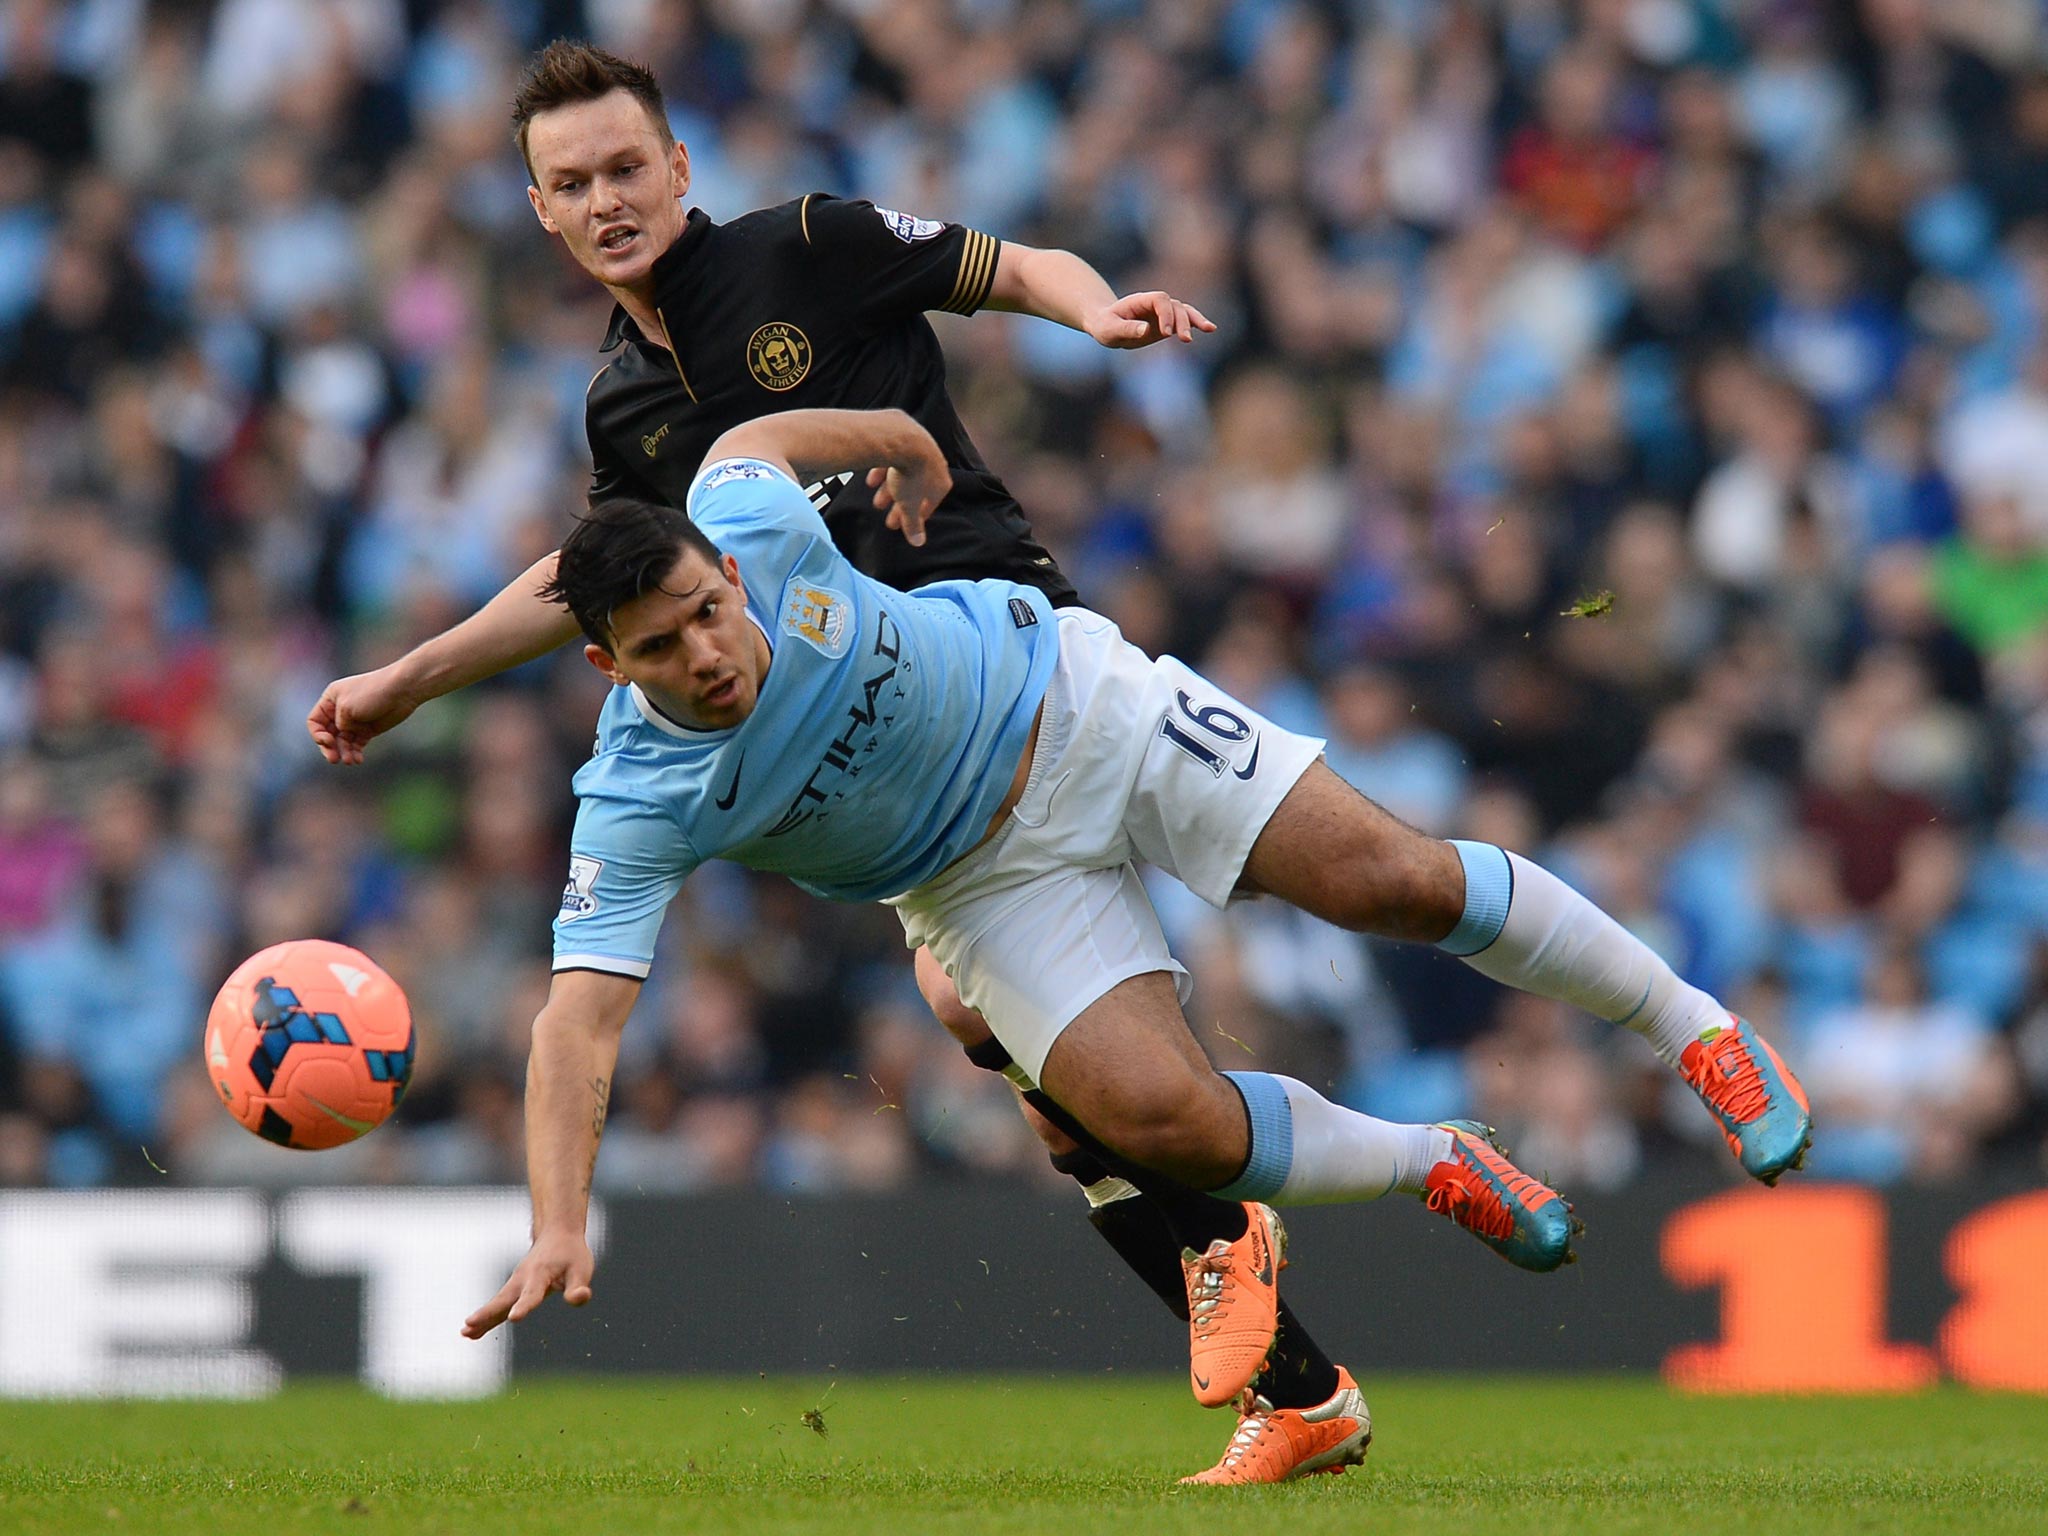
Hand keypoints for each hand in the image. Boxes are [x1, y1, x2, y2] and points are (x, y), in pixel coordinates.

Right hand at [307, 664, 422, 765]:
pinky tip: (358, 760)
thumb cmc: (372, 693)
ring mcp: (355, 721)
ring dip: (344, 753)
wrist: (402, 691)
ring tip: (350, 761)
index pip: (315, 721)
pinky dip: (355, 753)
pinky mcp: (368, 729)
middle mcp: (340, 711)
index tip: (328, 741)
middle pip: (327, 734)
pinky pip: (357, 745)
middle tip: (334, 760)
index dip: (318, 734)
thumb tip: (341, 736)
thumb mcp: (346, 707)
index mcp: (331, 699)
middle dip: (329, 748)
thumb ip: (338, 724)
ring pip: (342, 742)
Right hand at [462, 1230, 594, 1338]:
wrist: (558, 1234)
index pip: (532, 1293)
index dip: (524, 1306)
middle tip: (470, 1324)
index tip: (514, 1317)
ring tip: (465, 1332)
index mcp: (540, 1274)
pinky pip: (498, 1305)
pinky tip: (471, 1333)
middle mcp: (523, 1278)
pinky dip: (485, 1318)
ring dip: (482, 1318)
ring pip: (497, 1303)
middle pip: (504, 1299)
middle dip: (487, 1313)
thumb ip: (579, 1287)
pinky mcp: (513, 1289)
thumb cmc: (571, 1254)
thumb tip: (580, 1298)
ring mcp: (515, 1283)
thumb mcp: (581, 1269)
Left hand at [865, 434, 950, 547]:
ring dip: (890, 490)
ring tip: (878, 502)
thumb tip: (918, 542)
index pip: (930, 504)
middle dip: (901, 506)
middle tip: (889, 520)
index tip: (904, 525)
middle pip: (916, 489)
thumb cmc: (911, 474)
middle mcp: (934, 463)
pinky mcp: (903, 436)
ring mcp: (919, 447)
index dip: (916, 518)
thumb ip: (912, 524)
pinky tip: (872, 480)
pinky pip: (893, 457)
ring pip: (904, 473)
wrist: (901, 439)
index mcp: (941, 482)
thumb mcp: (909, 506)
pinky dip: (883, 470)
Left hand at [1083, 291, 1216, 348]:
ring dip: (1195, 320)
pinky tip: (1210, 329)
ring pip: (1184, 311)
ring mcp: (1163, 312)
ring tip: (1209, 329)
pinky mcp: (1168, 323)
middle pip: (1175, 306)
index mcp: (1141, 300)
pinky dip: (1197, 323)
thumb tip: (1146, 329)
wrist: (1107, 326)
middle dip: (1183, 321)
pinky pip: (1185, 320)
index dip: (1166, 314)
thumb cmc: (1105, 326)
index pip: (1161, 301)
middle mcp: (1155, 303)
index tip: (1166, 333)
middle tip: (1185, 340)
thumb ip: (1126, 329)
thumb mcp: (1109, 330)